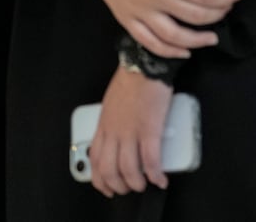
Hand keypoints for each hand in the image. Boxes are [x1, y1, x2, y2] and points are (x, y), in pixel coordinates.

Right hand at [87, 0, 243, 58]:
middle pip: (194, 15)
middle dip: (218, 13)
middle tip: (227, 8)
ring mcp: (139, 13)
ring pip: (175, 36)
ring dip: (199, 40)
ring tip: (213, 37)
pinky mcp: (127, 21)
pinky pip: (150, 43)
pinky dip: (170, 51)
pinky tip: (185, 50)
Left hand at [89, 66, 174, 196]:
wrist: (142, 67)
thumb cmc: (129, 84)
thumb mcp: (110, 106)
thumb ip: (111, 125)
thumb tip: (116, 142)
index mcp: (103, 126)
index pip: (95, 159)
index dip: (100, 179)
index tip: (107, 188)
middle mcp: (113, 131)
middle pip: (108, 169)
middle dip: (118, 186)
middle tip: (128, 189)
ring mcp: (131, 131)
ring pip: (128, 169)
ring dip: (137, 183)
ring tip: (145, 185)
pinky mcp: (149, 129)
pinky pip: (150, 160)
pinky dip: (156, 174)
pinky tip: (161, 179)